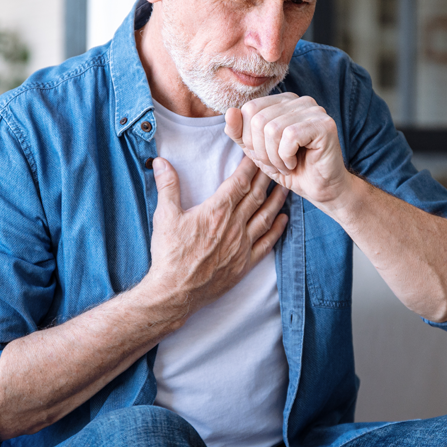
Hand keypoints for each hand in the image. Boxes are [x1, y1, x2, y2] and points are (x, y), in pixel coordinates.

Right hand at [145, 156, 288, 315]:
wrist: (175, 292)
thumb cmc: (169, 254)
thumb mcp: (165, 216)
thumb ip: (167, 186)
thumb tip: (161, 162)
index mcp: (216, 211)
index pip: (239, 182)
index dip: (250, 166)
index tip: (257, 154)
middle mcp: (234, 226)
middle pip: (256, 196)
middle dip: (267, 177)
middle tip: (276, 163)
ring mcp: (242, 245)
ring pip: (266, 217)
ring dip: (277, 200)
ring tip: (285, 186)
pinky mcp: (244, 264)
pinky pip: (267, 243)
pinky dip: (277, 230)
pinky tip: (284, 220)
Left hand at [224, 93, 351, 207]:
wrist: (320, 189)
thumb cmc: (291, 169)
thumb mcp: (257, 152)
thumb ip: (240, 133)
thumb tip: (229, 112)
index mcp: (282, 101)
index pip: (250, 108)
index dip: (249, 138)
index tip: (264, 156)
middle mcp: (298, 100)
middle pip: (259, 119)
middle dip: (261, 150)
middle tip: (276, 164)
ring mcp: (313, 110)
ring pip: (273, 129)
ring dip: (274, 157)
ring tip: (286, 165)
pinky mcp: (324, 124)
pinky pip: (290, 137)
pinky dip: (286, 157)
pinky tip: (295, 163)